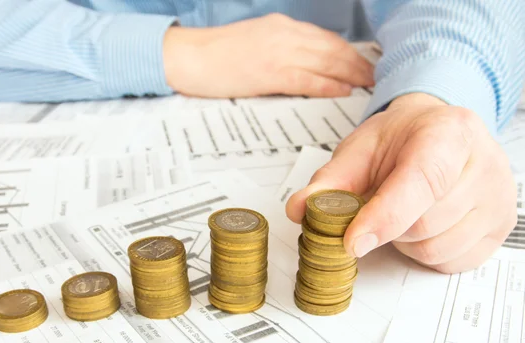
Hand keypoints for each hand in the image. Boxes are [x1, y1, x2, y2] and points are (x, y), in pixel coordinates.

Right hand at [163, 13, 373, 97]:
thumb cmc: (217, 53)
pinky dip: (329, 85)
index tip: (364, 62)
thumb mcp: (255, 40)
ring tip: (369, 85)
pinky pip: (308, 79)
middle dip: (358, 63)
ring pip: (327, 62)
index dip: (349, 51)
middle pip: (333, 48)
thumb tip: (305, 62)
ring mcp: (279, 53)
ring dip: (352, 74)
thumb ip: (281, 48)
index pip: (325, 38)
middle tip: (377, 75)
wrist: (190, 56)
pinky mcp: (270, 73)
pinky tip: (343, 91)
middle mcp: (285, 35)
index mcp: (281, 27)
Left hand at [286, 93, 517, 272]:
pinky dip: (427, 252)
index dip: (383, 217)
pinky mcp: (501, 228)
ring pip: (436, 248)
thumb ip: (330, 180)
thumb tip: (299, 209)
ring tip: (405, 210)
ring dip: (406, 241)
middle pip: (424, 224)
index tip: (351, 241)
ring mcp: (499, 199)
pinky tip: (425, 225)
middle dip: (388, 226)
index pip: (421, 182)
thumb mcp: (360, 149)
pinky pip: (453, 262)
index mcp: (448, 132)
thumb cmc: (401, 140)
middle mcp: (484, 163)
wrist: (438, 132)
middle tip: (379, 205)